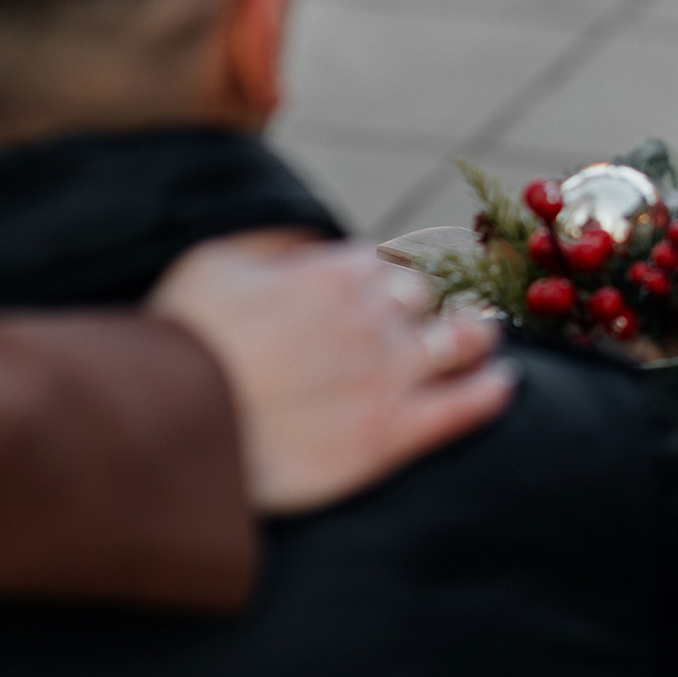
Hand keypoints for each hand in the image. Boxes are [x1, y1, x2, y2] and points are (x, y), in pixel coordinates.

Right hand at [151, 233, 512, 512]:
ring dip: (477, 336)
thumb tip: (312, 241)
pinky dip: (492, 392)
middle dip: (428, 307)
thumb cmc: (180, 347)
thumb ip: (271, 247)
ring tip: (486, 338)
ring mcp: (387, 376)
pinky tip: (503, 385)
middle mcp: (370, 317)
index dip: (383, 280)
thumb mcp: (213, 268)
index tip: (385, 292)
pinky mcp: (391, 434)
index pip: (381, 264)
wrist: (174, 430)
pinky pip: (466, 405)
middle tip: (438, 317)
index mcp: (332, 274)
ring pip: (461, 341)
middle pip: (423, 298)